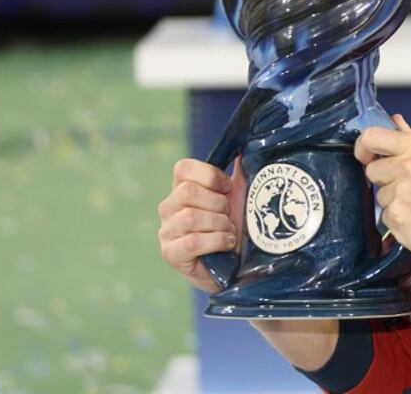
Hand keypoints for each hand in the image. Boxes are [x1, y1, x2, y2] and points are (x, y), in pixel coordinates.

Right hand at [158, 157, 244, 293]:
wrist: (237, 265)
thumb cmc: (236, 226)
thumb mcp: (240, 196)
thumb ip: (239, 172)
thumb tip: (244, 145)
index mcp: (182, 189)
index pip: (183, 168)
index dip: (210, 175)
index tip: (229, 187)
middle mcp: (169, 207)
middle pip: (187, 192)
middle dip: (218, 204)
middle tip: (230, 216)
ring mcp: (167, 231)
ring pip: (191, 217)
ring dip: (220, 225)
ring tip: (230, 233)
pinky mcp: (170, 253)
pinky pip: (191, 242)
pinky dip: (215, 242)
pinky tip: (225, 245)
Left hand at [356, 115, 410, 280]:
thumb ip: (410, 138)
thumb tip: (394, 120)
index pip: (372, 136)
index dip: (362, 147)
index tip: (365, 156)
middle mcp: (407, 166)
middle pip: (372, 170)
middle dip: (384, 180)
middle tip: (408, 188)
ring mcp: (400, 192)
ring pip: (380, 195)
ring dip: (394, 201)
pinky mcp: (395, 216)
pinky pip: (385, 216)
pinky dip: (397, 219)